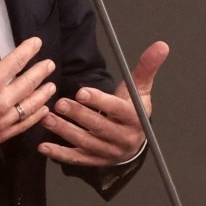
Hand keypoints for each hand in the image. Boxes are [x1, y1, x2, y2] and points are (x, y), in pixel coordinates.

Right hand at [0, 15, 56, 155]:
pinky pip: (25, 124)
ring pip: (31, 104)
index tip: (37, 43)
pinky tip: (43, 111)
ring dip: (43, 93)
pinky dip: (36, 116)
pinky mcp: (2, 135)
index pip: (17, 61)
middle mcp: (2, 100)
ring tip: (51, 86)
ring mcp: (4, 119)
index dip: (29, 50)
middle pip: (29, 82)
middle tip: (50, 64)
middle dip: (41, 71)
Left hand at [38, 41, 168, 165]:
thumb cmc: (133, 108)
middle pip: (99, 127)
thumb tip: (162, 45)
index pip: (117, 109)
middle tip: (59, 103)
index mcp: (135, 118)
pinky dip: (59, 153)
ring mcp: (109, 152)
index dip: (99, 101)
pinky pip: (77, 159)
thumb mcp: (140, 88)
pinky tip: (44, 146)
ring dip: (65, 131)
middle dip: (78, 115)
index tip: (81, 91)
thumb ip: (147, 67)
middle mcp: (123, 138)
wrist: (135, 139)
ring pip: (85, 143)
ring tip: (47, 118)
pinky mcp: (96, 161)